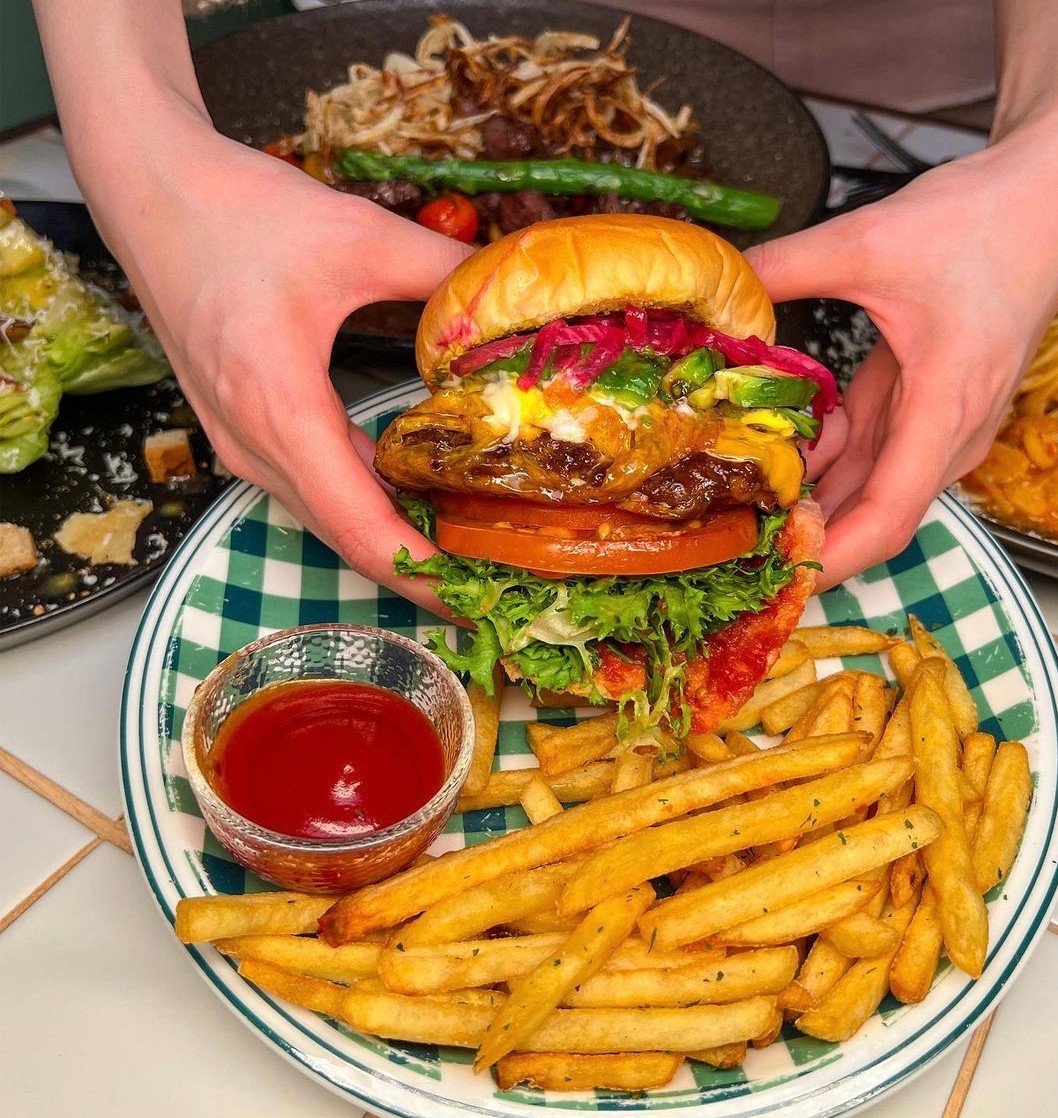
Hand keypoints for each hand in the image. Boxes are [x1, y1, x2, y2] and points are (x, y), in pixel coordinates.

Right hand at [82, 116, 471, 610]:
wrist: (148, 191)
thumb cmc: (235, 211)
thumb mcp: (357, 235)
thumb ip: (443, 273)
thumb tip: (512, 302)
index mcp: (280, 409)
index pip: (361, 528)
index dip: (423, 574)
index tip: (476, 599)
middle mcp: (254, 444)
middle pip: (347, 538)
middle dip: (421, 571)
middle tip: (494, 583)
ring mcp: (242, 443)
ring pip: (329, 518)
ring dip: (395, 540)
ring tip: (469, 551)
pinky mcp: (243, 429)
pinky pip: (313, 486)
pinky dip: (366, 503)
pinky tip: (418, 497)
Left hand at [747, 139, 1057, 588]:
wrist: (1048, 190)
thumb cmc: (987, 220)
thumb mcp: (870, 240)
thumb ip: (786, 267)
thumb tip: (721, 288)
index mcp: (946, 407)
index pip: (888, 515)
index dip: (833, 557)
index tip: (779, 576)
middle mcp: (948, 429)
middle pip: (875, 511)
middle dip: (809, 533)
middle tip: (735, 541)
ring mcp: (941, 418)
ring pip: (869, 481)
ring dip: (813, 492)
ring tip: (743, 497)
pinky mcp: (929, 399)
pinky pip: (872, 446)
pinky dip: (828, 451)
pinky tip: (782, 440)